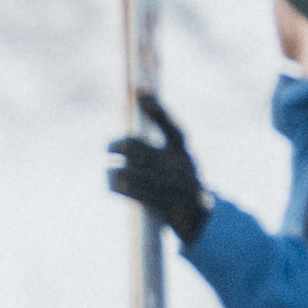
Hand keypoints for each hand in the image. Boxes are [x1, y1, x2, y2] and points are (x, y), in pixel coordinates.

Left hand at [108, 102, 214, 244]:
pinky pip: (128, 189)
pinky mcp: (158, 202)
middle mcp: (176, 166)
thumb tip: (130, 129)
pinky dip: (116, 184)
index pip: (171, 126)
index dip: (156, 107)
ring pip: (129, 169)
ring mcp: (167, 184)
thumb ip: (158, 146)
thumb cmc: (180, 181)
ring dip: (115, 168)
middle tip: (109, 147)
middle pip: (138, 149)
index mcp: (182, 152)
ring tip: (111, 170)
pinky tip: (113, 182)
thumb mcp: (177, 161)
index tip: (140, 91)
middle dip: (119, 145)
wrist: (197, 216)